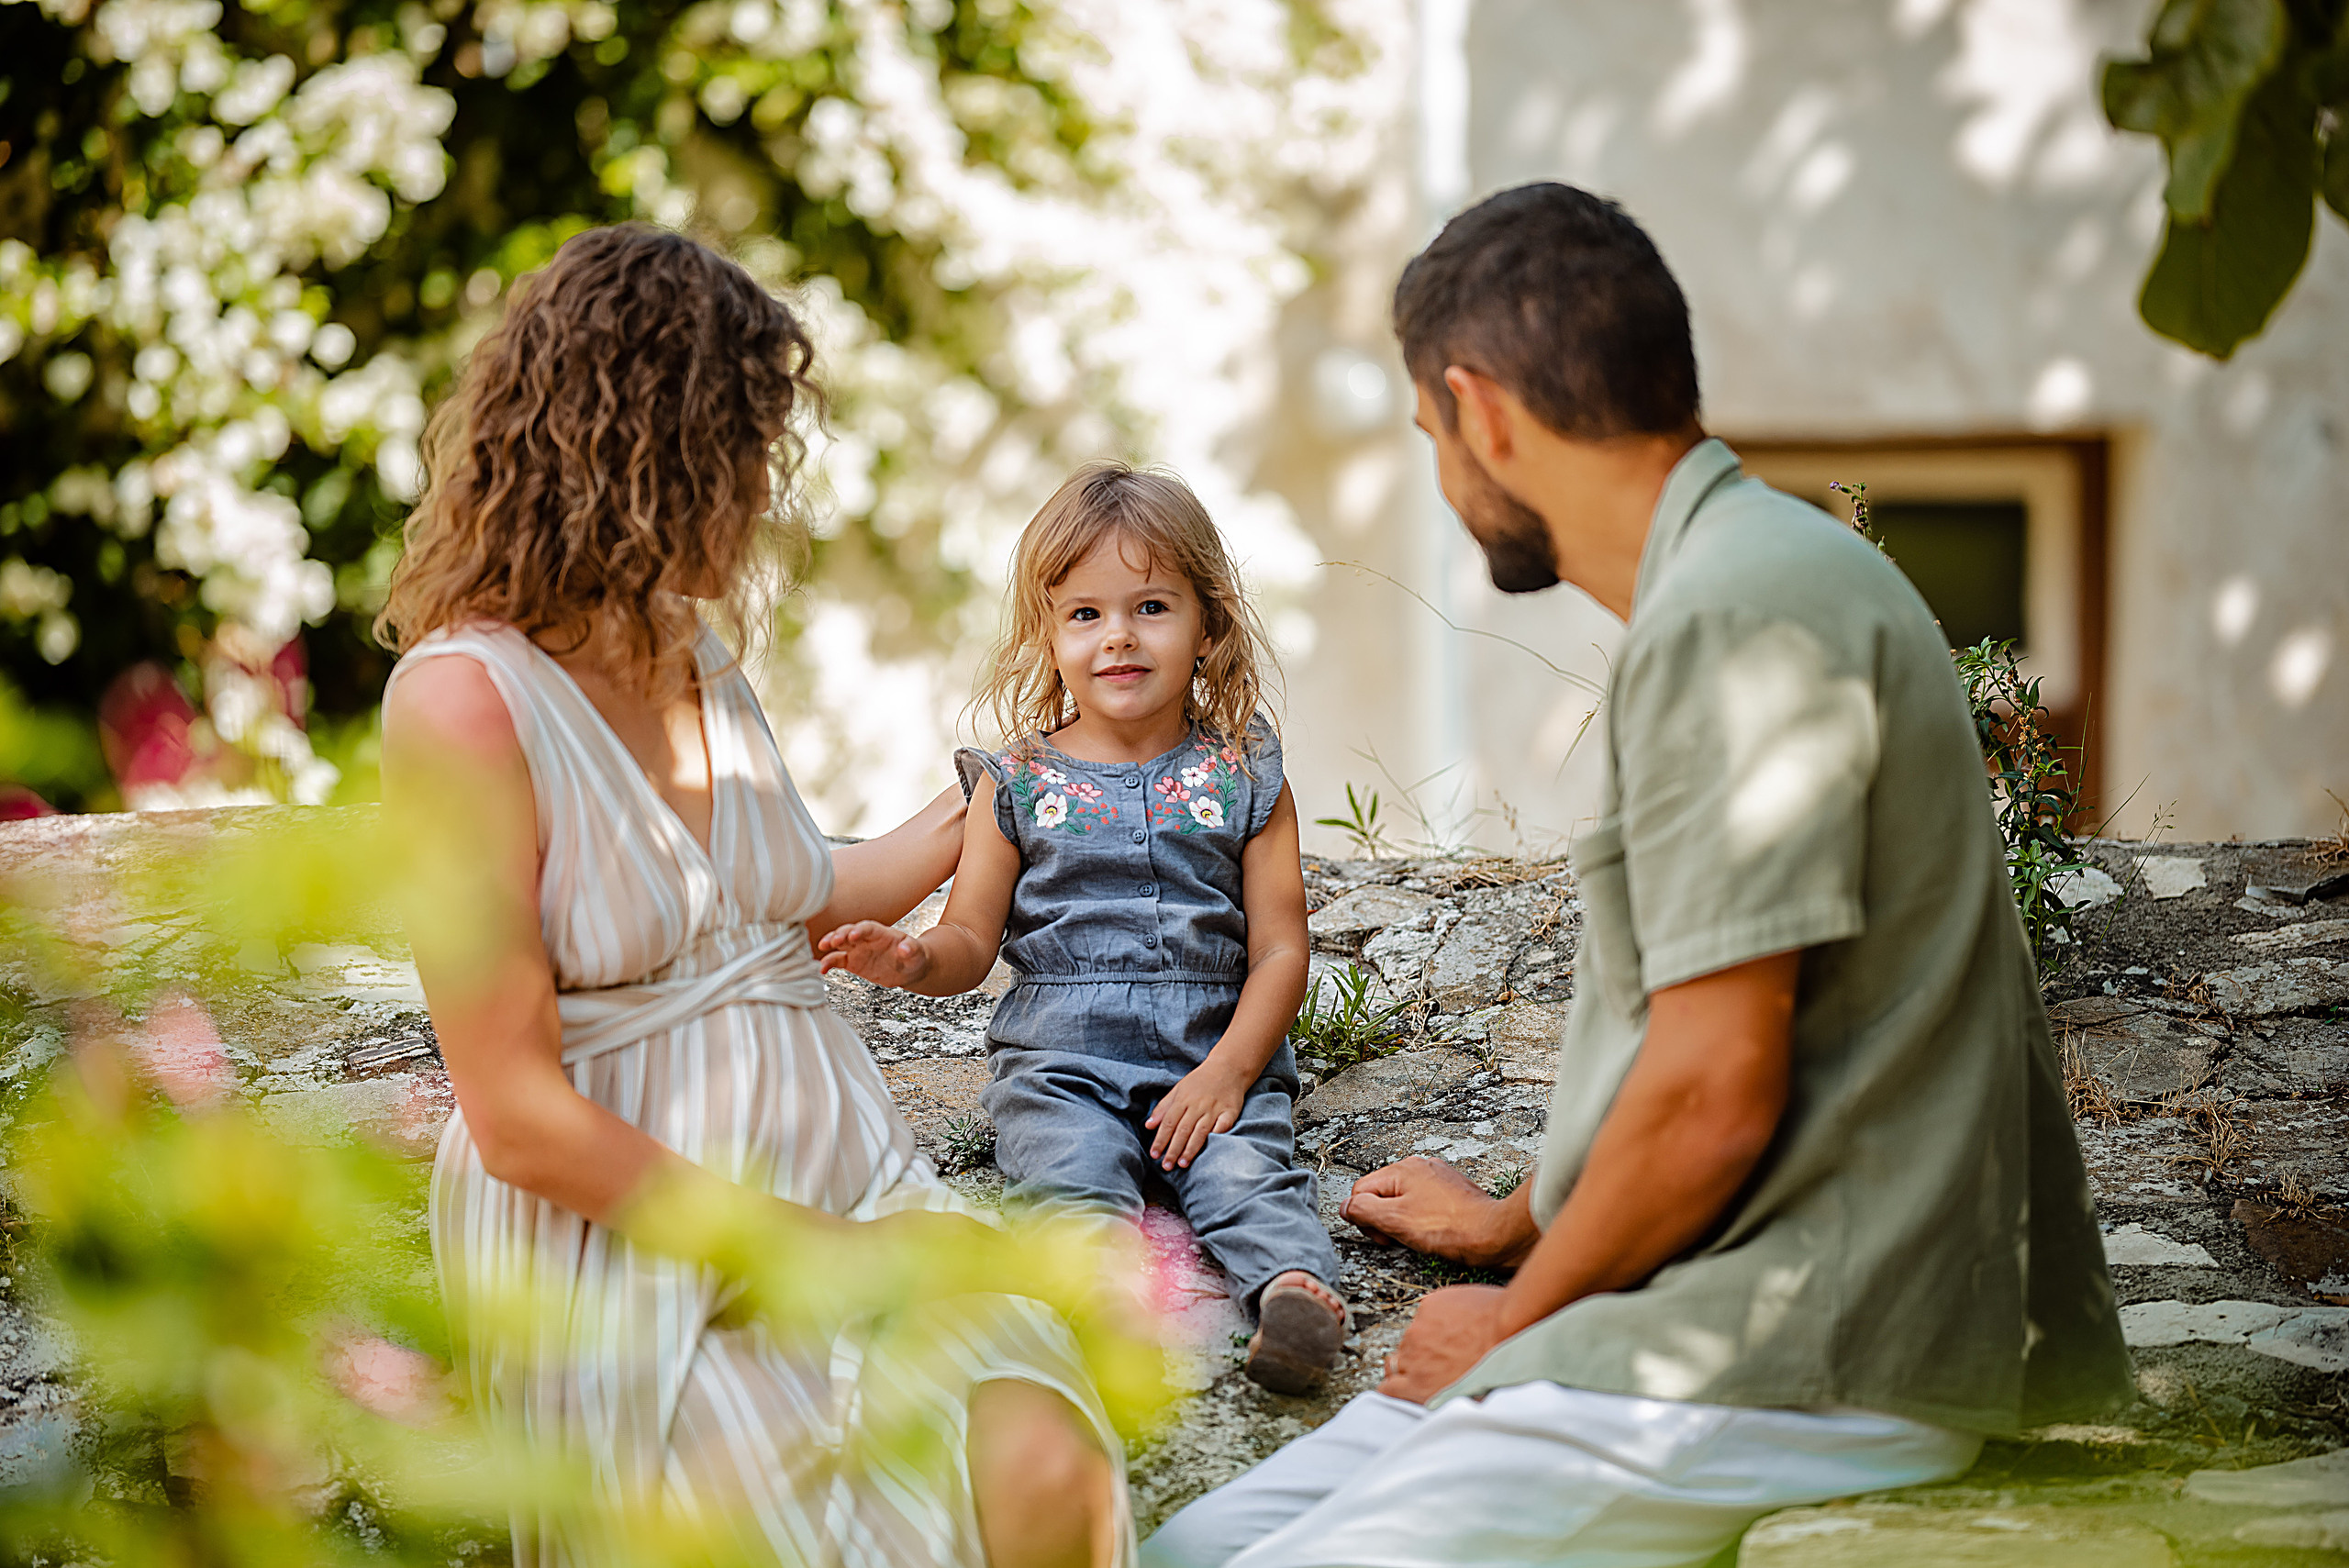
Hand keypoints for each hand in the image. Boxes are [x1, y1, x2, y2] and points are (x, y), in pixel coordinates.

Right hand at [817, 920, 931, 987]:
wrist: (909, 967)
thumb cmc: (914, 956)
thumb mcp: (917, 953)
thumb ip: (911, 949)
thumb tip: (904, 948)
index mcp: (881, 933)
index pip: (868, 928)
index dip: (860, 930)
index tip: (853, 935)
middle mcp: (866, 939)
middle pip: (850, 931)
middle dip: (841, 934)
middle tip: (833, 940)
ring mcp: (858, 949)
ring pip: (840, 942)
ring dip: (830, 942)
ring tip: (822, 946)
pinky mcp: (852, 962)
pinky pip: (837, 960)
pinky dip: (828, 963)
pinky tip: (822, 969)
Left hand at [1144, 1063, 1248, 1169]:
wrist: (1228, 1067)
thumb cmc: (1200, 1081)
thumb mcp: (1178, 1089)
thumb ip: (1163, 1108)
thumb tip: (1148, 1126)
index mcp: (1183, 1099)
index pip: (1168, 1123)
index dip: (1160, 1139)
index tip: (1154, 1154)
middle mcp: (1198, 1105)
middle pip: (1182, 1130)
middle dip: (1173, 1149)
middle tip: (1166, 1166)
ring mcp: (1214, 1108)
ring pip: (1200, 1132)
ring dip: (1191, 1149)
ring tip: (1183, 1163)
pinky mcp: (1230, 1111)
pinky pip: (1222, 1127)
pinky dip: (1215, 1138)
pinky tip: (1209, 1150)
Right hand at [1342, 1156, 1532, 1267]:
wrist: (1494, 1234)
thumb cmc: (1450, 1228)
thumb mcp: (1395, 1221)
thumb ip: (1363, 1211)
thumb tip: (1345, 1207)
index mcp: (1402, 1169)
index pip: (1361, 1191)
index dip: (1364, 1218)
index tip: (1382, 1237)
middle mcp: (1419, 1166)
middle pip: (1381, 1193)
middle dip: (1383, 1219)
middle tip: (1398, 1239)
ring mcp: (1438, 1177)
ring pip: (1402, 1199)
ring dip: (1402, 1220)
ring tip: (1419, 1237)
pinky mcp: (1452, 1190)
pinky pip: (1423, 1202)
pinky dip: (1422, 1218)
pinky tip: (1434, 1231)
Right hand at [1379, 1283, 1506, 1403]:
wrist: (1510, 1326)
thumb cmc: (1499, 1365)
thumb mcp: (1468, 1396)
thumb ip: (1443, 1395)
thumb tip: (1442, 1395)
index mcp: (1421, 1387)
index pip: (1387, 1389)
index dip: (1396, 1383)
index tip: (1404, 1379)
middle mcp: (1413, 1360)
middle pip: (1398, 1360)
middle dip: (1414, 1359)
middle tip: (1437, 1356)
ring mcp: (1417, 1331)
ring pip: (1414, 1334)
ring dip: (1428, 1336)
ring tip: (1458, 1336)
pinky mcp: (1427, 1307)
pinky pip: (1429, 1312)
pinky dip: (1441, 1314)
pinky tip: (1463, 1318)